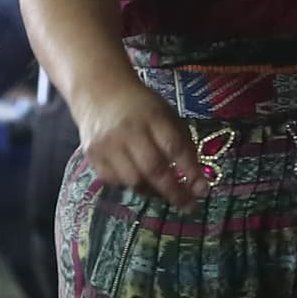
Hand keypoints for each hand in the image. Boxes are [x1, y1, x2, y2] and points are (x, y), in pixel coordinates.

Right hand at [77, 80, 207, 208]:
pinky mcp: (93, 156)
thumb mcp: (167, 115)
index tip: (203, 189)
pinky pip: (116, 182)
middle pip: (153, 169)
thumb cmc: (141, 107)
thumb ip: (181, 143)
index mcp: (152, 116)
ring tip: (164, 192)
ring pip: (134, 181)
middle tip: (189, 206)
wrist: (99, 91)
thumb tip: (196, 181)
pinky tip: (140, 180)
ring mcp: (107, 145)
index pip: (174, 147)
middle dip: (174, 191)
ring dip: (153, 192)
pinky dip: (131, 186)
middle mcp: (128, 131)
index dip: (190, 171)